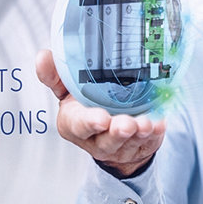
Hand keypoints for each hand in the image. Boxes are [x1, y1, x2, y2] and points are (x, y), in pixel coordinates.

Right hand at [35, 52, 166, 178]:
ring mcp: (119, 145)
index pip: (78, 125)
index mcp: (74, 124)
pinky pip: (148, 142)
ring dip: (138, 132)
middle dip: (117, 132)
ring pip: (129, 142)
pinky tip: (159, 124)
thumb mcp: (68, 90)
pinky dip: (155, 133)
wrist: (107, 128)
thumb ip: (55, 75)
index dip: (89, 123)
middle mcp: (96, 138)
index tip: (100, 119)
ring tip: (147, 123)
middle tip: (127, 124)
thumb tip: (43, 57)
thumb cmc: (86, 105)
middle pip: (106, 139)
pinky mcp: (139, 146)